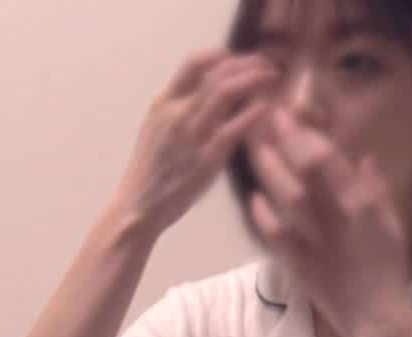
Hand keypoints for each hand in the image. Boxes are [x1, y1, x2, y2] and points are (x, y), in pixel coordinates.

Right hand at [113, 48, 280, 239]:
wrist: (138, 207)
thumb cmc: (151, 171)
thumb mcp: (156, 130)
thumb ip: (178, 109)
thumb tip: (206, 92)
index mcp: (162, 104)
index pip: (192, 63)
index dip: (220, 55)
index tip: (239, 58)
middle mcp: (176, 114)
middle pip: (216, 72)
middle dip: (247, 63)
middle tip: (268, 65)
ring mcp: (191, 136)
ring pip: (225, 91)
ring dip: (254, 79)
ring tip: (273, 79)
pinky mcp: (206, 160)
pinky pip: (234, 128)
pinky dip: (254, 112)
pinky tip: (268, 108)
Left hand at [247, 106, 411, 336]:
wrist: (374, 318)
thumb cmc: (386, 269)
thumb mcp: (390, 224)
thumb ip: (375, 190)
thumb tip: (362, 158)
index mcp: (362, 204)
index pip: (329, 159)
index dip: (305, 133)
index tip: (288, 113)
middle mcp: (338, 216)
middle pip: (305, 170)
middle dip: (283, 141)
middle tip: (262, 117)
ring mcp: (316, 239)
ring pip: (288, 196)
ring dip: (270, 170)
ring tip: (256, 148)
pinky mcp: (298, 263)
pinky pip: (276, 235)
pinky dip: (264, 215)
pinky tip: (254, 198)